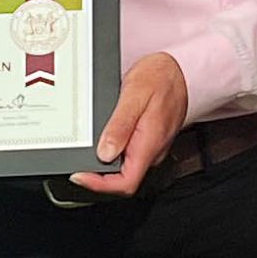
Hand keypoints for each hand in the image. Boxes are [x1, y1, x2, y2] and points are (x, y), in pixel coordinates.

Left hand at [69, 52, 187, 196]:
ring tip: (85, 151)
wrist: (180, 72)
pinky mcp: (148, 140)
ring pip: (125, 167)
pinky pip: (129, 154)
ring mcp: (151, 147)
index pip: (126, 183)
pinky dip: (112, 151)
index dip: (100, 185)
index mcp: (149, 144)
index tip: (80, 176)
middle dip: (97, 176)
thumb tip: (105, 153)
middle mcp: (151, 151)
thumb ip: (120, 126)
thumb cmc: (159, 79)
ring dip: (103, 165)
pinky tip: (102, 140)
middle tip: (76, 163)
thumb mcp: (134, 96)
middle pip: (123, 179)